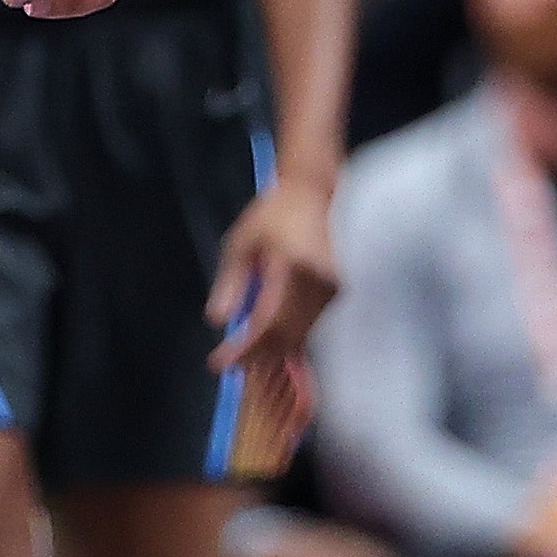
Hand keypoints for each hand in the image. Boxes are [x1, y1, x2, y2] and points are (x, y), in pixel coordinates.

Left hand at [205, 176, 340, 383]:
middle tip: (228, 364)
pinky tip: (268, 341)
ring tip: (244, 354)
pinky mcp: (337, 291)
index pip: (267, 321)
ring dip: (273, 349)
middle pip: (287, 335)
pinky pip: (310, 324)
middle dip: (257, 355)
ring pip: (300, 334)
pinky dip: (288, 336)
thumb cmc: (273, 214)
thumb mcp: (241, 242)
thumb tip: (219, 322)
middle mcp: (319, 282)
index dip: (245, 348)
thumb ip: (231, 283)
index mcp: (293, 267)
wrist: (314, 192)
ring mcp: (333, 289)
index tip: (220, 362)